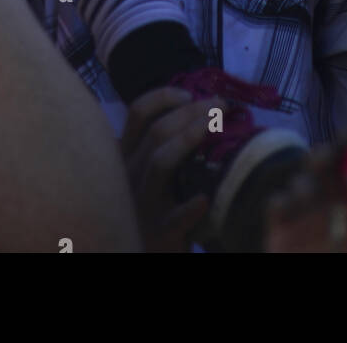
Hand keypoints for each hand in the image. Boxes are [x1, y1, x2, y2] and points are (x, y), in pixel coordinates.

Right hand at [120, 86, 225, 252]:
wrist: (146, 251)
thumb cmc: (156, 206)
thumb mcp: (148, 170)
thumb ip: (161, 143)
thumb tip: (201, 107)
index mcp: (126, 156)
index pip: (138, 113)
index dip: (165, 97)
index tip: (191, 93)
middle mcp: (128, 176)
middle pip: (157, 131)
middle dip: (192, 111)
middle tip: (220, 105)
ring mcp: (142, 205)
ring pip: (161, 162)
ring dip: (191, 138)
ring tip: (218, 126)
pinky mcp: (159, 233)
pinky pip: (174, 217)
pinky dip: (190, 207)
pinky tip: (205, 199)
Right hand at [263, 146, 346, 253]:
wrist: (322, 288)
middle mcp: (327, 196)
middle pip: (323, 163)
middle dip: (324, 155)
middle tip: (328, 156)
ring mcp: (303, 208)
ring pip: (299, 181)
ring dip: (304, 184)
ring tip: (308, 195)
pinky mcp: (280, 223)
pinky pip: (277, 204)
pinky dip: (281, 202)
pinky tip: (287, 207)